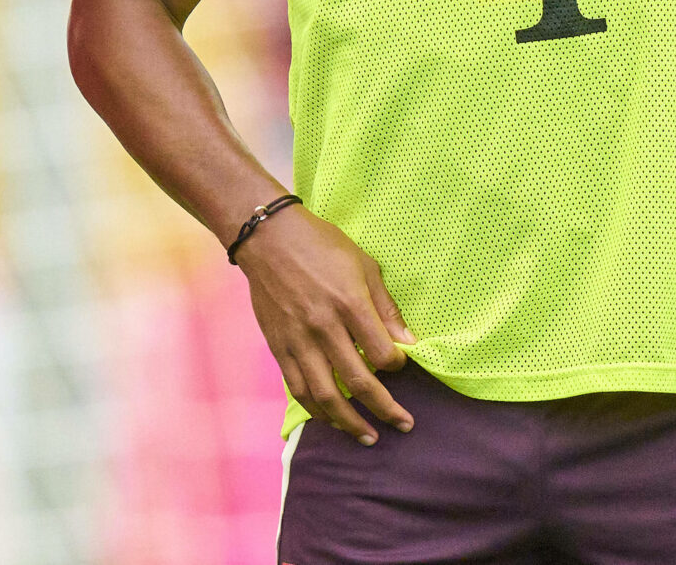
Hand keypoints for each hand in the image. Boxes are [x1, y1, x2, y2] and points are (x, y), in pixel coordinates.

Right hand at [234, 203, 416, 444]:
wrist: (267, 238)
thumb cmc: (320, 244)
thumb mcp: (363, 265)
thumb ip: (385, 307)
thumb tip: (408, 341)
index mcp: (349, 304)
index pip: (382, 353)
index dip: (398, 366)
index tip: (401, 365)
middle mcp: (324, 327)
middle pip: (359, 382)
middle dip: (386, 409)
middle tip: (404, 424)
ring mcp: (298, 340)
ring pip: (326, 396)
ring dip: (350, 422)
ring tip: (368, 436)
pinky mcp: (279, 347)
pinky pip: (298, 389)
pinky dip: (316, 410)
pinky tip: (332, 419)